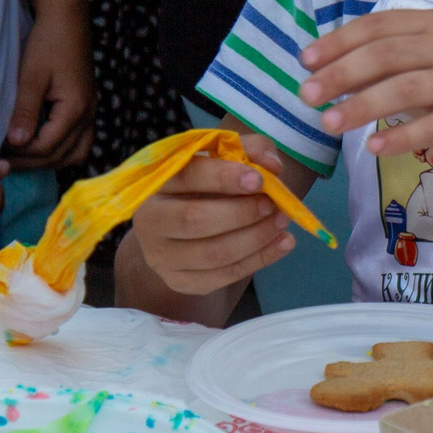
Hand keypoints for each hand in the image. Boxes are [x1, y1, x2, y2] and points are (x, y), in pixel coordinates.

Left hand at [2, 0, 95, 170]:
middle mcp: (88, 115)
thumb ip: (24, 111)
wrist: (67, 20)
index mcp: (75, 109)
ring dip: (50, 160)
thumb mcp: (30, 77)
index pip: (46, 147)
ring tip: (23, 156)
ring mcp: (91, 112)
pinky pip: (80, 142)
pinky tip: (42, 145)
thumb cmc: (47, 43)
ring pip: (76, 154)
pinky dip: (62, 149)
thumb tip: (15, 143)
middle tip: (5, 158)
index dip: (21, 152)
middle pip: (62, 156)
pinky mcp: (88, 107)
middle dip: (33, 161)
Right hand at [129, 143, 297, 295]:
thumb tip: (271, 165)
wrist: (187, 229)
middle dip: (242, 213)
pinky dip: (260, 259)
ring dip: (256, 238)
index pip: (186, 177)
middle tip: (273, 206)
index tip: (258, 180)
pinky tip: (282, 244)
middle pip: (195, 219)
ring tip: (282, 222)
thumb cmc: (210, 186)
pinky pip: (224, 275)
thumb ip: (251, 151)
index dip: (223, 178)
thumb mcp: (229, 158)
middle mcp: (150, 220)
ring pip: (213, 253)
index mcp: (157, 182)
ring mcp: (161, 256)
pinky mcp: (180, 281)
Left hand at [301, 9, 432, 174]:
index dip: (338, 42)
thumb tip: (318, 71)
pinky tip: (373, 148)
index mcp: (431, 25)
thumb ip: (375, 66)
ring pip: (406, 89)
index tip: (305, 62)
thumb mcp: (415, 70)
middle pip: (388, 55)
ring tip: (328, 124)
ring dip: (362, 106)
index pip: (377, 26)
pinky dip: (400, 137)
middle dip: (342, 74)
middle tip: (307, 96)